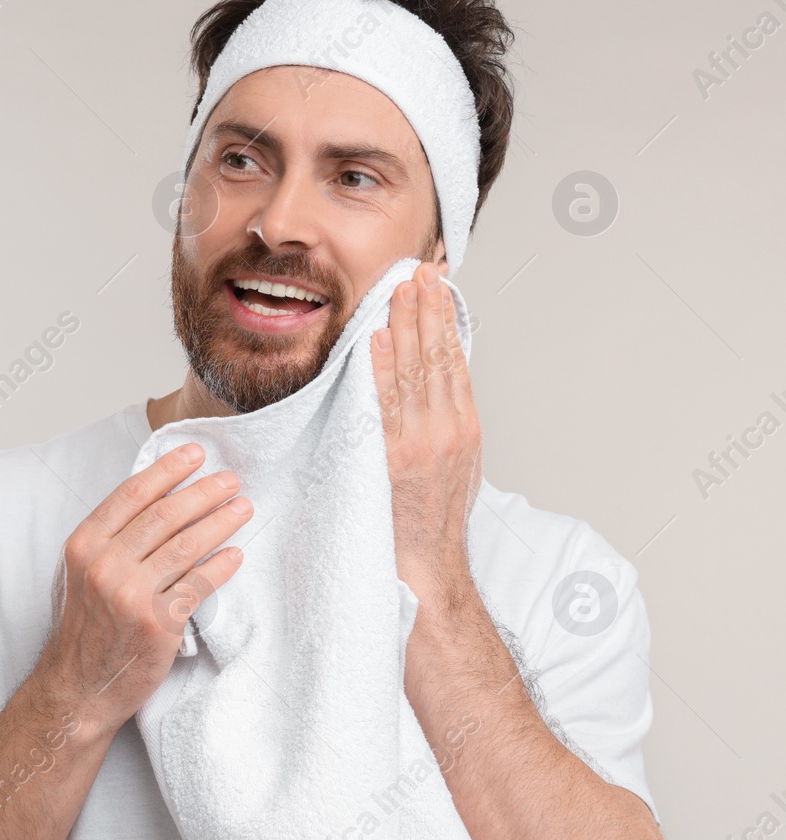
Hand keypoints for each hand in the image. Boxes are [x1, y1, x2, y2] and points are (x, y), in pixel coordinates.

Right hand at [35, 443, 250, 735]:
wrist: (78, 688)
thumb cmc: (82, 629)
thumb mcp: (79, 573)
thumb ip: (109, 538)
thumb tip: (153, 498)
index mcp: (84, 545)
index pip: (132, 494)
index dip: (167, 469)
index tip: (194, 454)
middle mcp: (105, 565)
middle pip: (165, 515)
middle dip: (203, 492)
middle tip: (230, 480)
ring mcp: (131, 594)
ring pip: (187, 546)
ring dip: (220, 522)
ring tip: (242, 509)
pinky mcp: (158, 623)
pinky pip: (199, 585)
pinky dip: (221, 567)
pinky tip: (235, 555)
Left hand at [370, 261, 482, 612]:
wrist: (427, 568)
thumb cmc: (434, 519)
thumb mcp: (454, 463)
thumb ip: (443, 420)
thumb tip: (430, 380)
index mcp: (466, 428)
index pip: (454, 360)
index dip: (445, 319)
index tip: (437, 285)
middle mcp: (449, 430)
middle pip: (438, 357)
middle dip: (427, 310)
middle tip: (417, 271)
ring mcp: (423, 443)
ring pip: (414, 373)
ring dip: (404, 327)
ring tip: (398, 289)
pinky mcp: (394, 459)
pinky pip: (385, 405)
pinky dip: (379, 369)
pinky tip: (373, 339)